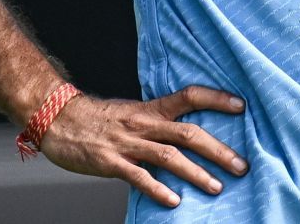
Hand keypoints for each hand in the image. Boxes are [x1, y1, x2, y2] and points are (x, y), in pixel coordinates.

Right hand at [39, 84, 248, 207]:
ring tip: (217, 187)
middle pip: (188, 133)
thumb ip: (157, 122)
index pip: (189, 96)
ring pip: (169, 157)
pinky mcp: (111, 162)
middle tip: (242, 166)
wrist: (57, 118)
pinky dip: (158, 189)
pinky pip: (139, 177)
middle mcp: (144, 124)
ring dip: (196, 173)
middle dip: (218, 150)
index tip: (241, 105)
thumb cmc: (97, 118)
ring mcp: (128, 143)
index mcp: (150, 109)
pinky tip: (175, 202)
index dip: (216, 99)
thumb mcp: (131, 112)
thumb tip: (185, 135)